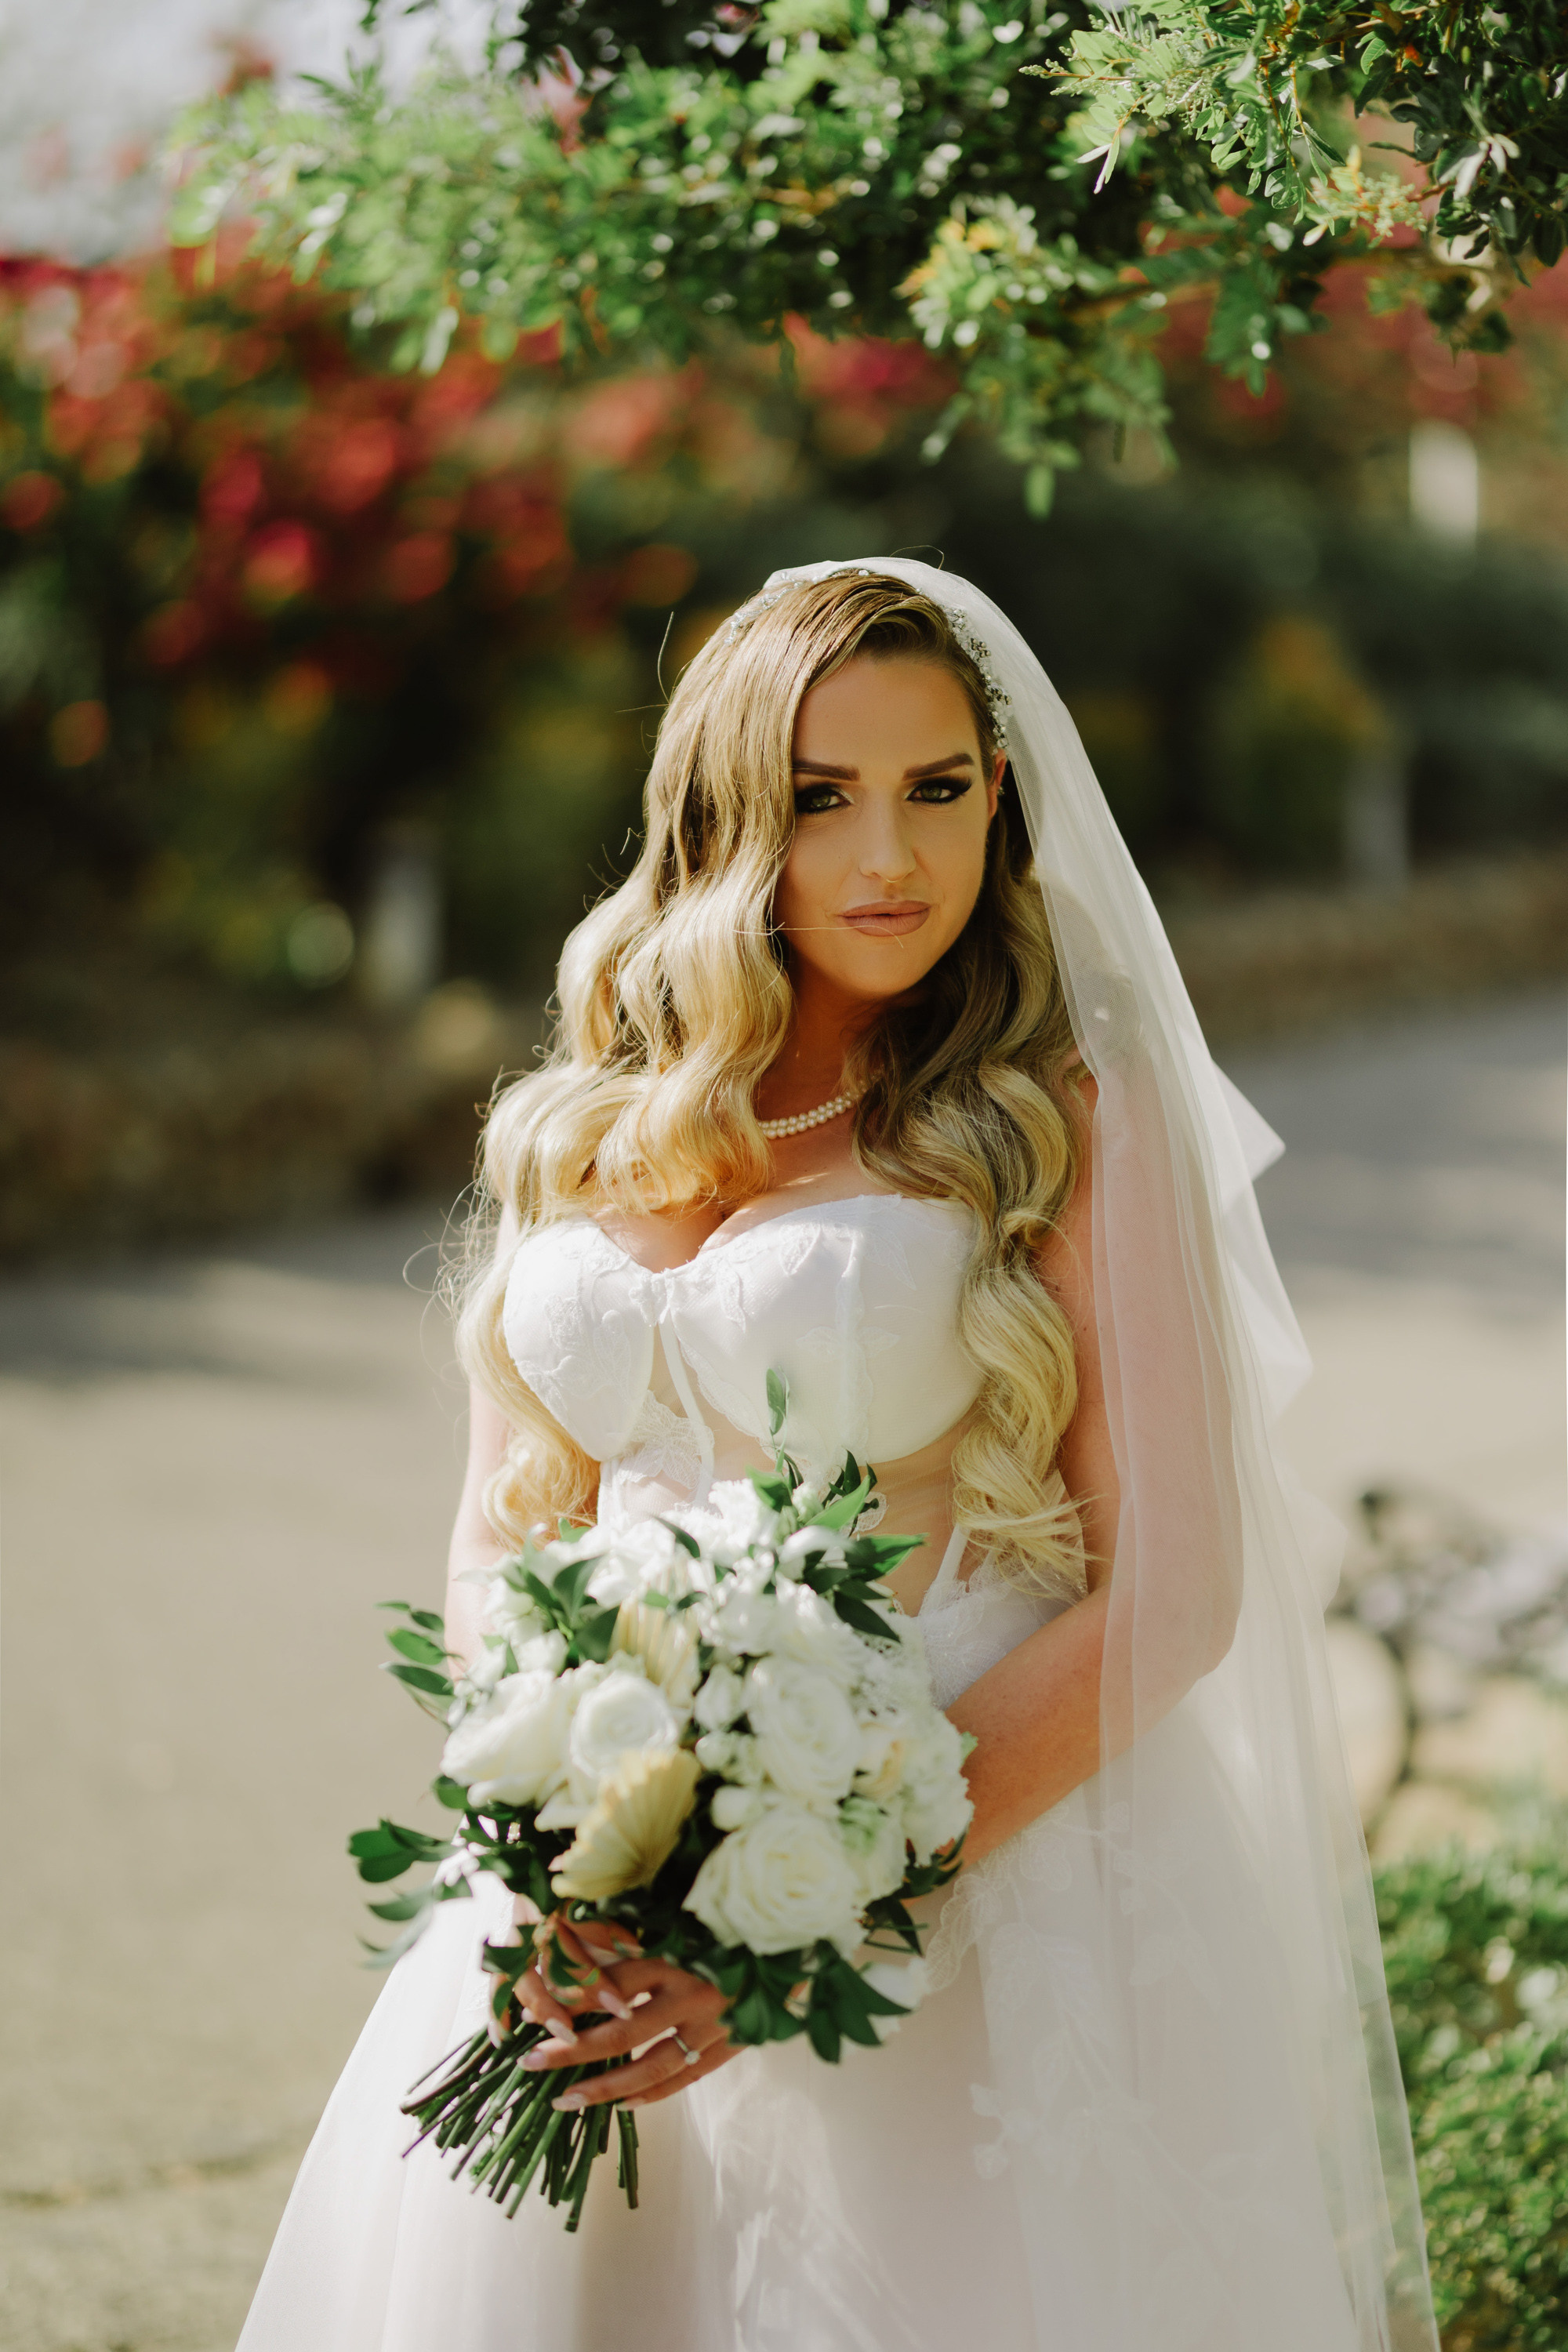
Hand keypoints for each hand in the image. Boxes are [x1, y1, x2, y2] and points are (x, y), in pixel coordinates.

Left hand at [503, 1909, 736, 2111]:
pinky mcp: (731, 2045)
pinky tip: (624, 2105)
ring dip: (605, 2086)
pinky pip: (686, 2078)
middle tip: (533, 2063)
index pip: (611, 1983)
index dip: (570, 1999)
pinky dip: (653, 2094)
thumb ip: (637, 1934)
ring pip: (650, 2066)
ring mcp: (712, 2025)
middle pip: (621, 2031)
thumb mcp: (683, 1921)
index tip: (532, 2013)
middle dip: (572, 2050)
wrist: (796, 1941)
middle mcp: (690, 1992)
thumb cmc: (731, 1924)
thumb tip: (579, 1947)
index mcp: (675, 1953)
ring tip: (566, 2100)